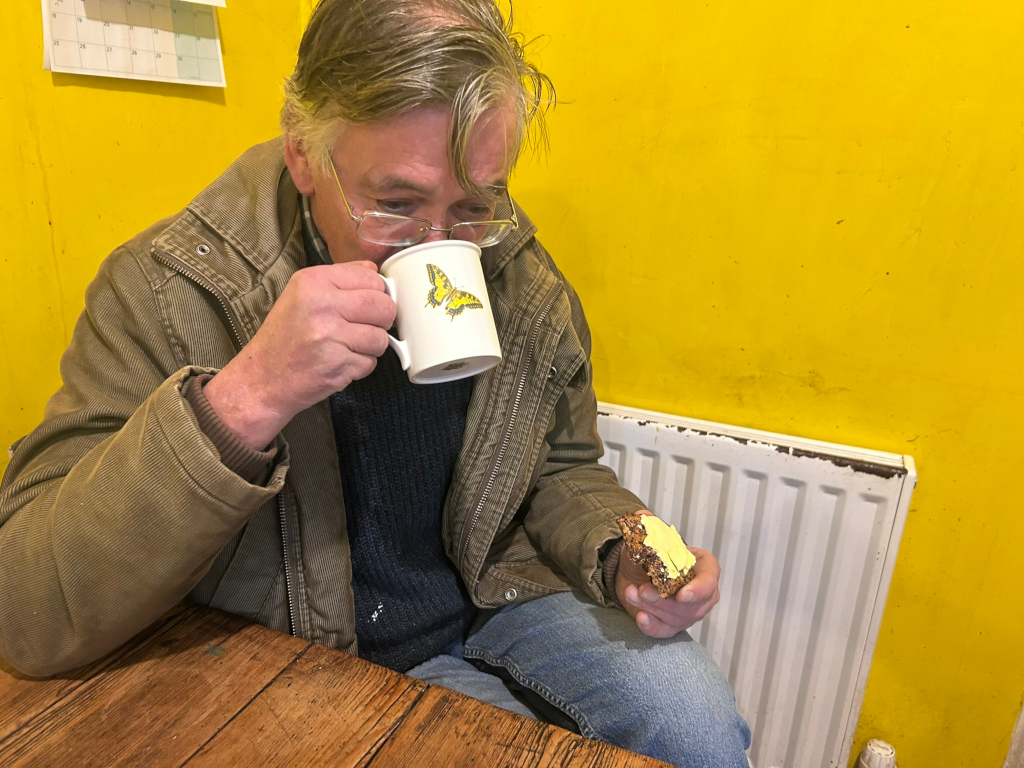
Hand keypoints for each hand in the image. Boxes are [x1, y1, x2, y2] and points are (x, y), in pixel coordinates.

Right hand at [204, 261, 395, 449]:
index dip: (377, 294)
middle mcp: (322, 305)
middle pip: (384, 307)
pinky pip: (370, 362)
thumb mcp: (301, 294)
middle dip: (382, 320)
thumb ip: (340, 277)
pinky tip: (339, 363)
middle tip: (365, 327)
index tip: (368, 304)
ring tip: (347, 347)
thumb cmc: (285, 336)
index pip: (372, 279)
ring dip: (371, 346)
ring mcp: (330, 336)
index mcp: (313, 281)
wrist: (263, 378)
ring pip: (381, 338)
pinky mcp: (338, 364)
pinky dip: (360, 366)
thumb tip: (374, 270)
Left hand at [615, 511, 721, 637]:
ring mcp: (689, 613)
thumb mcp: (650, 539)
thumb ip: (648, 528)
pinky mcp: (672, 625)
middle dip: (664, 600)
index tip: (681, 595)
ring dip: (651, 608)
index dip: (698, 590)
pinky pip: (665, 631)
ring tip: (631, 593)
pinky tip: (640, 618)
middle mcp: (703, 594)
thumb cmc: (654, 555)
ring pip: (676, 618)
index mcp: (705, 568)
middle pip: (690, 605)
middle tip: (642, 591)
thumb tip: (641, 516)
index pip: (708, 581)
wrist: (637, 571)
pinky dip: (652, 627)